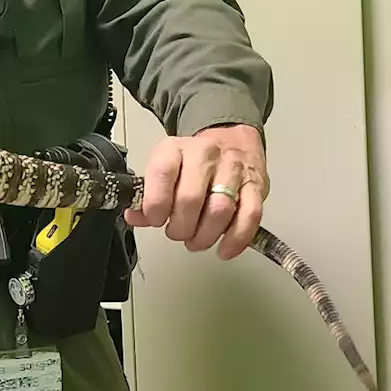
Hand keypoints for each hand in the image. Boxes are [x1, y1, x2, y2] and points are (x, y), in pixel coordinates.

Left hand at [124, 123, 267, 259]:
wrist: (232, 141)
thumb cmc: (192, 162)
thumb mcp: (164, 167)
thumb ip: (147, 194)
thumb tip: (135, 217)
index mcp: (176, 148)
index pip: (162, 173)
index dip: (155, 203)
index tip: (155, 219)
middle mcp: (205, 155)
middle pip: (190, 198)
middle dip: (180, 227)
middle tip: (176, 233)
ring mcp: (233, 170)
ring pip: (219, 210)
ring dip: (204, 236)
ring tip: (195, 241)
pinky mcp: (256, 187)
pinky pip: (250, 216)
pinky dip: (236, 239)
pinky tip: (224, 250)